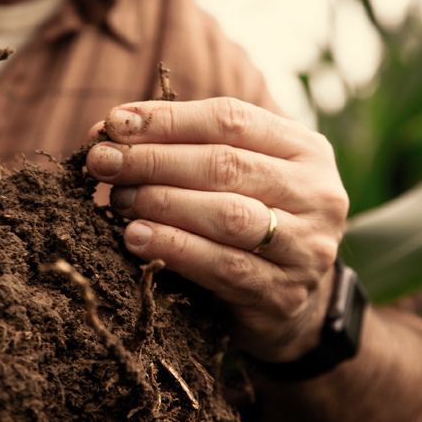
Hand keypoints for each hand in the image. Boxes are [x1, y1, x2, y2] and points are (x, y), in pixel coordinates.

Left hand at [86, 98, 348, 361]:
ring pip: (227, 215)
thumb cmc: (251, 218)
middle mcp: (317, 194)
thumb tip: (112, 128)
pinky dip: (174, 248)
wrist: (293, 302)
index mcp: (305, 150)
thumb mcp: (237, 176)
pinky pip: (223, 266)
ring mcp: (306, 247)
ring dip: (161, 203)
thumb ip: (187, 147)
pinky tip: (136, 238)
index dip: (168, 119)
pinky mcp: (284, 293)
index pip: (231, 119)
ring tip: (118, 199)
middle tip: (104, 162)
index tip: (115, 123)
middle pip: (226, 165)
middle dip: (154, 160)